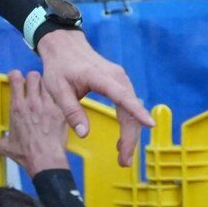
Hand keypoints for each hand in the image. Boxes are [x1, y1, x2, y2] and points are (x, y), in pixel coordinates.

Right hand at [0, 70, 71, 174]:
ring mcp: (48, 105)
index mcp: (17, 107)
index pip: (15, 78)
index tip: (15, 79)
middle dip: (32, 78)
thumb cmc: (26, 153)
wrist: (45, 159)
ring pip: (48, 83)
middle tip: (32, 86)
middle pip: (34, 75)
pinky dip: (58, 98)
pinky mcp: (61, 112)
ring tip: (44, 96)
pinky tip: (55, 106)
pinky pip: (60, 96)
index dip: (15, 75)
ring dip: (45, 87)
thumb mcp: (5, 147)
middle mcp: (32, 103)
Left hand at [32, 29, 153, 166]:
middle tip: (123, 161)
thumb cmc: (59, 67)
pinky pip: (129, 106)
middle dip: (130, 137)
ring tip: (122, 157)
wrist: (65, 45)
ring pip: (132, 110)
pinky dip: (128, 124)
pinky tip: (123, 141)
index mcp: (99, 77)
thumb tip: (84, 134)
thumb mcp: (57, 89)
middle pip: (130, 110)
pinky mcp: (120, 84)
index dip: (136, 111)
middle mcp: (116, 77)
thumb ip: (70, 111)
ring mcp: (121, 79)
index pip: (121, 95)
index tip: (150, 124)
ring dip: (130, 134)